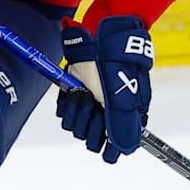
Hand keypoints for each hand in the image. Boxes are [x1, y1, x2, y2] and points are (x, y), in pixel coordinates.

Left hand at [55, 16, 153, 162]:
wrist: (101, 40)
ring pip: (74, 127)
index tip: (105, 145)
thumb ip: (124, 124)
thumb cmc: (117, 66)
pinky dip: (66, 103)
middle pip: (89, 138)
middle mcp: (103, 115)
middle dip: (89, 123)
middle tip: (94, 105)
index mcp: (121, 117)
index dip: (107, 148)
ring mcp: (86, 105)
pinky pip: (62, 112)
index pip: (112, 148)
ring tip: (84, 91)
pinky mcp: (70, 96)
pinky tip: (75, 89)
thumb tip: (126, 149)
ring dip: (78, 110)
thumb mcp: (124, 96)